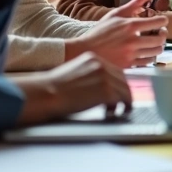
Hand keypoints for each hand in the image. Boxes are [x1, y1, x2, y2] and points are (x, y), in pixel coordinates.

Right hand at [12, 52, 131, 124]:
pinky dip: (121, 107)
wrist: (46, 93)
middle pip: (122, 79)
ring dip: (124, 101)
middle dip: (123, 91)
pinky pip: (122, 99)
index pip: (114, 70)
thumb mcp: (74, 72)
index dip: (118, 82)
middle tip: (123, 102)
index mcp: (92, 58)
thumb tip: (101, 87)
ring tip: (121, 110)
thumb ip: (89, 75)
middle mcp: (101, 65)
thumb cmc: (54, 87)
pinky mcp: (106, 91)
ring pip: (125, 89)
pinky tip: (113, 113)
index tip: (119, 92)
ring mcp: (105, 77)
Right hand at [67, 0, 168, 66]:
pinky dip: (150, 57)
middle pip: (160, 38)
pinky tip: (146, 52)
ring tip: (154, 42)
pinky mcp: (128, 65)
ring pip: (156, 52)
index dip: (163, 20)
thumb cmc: (101, 30)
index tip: (162, 21)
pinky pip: (148, 62)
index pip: (158, 22)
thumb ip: (137, 2)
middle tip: (160, 32)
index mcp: (130, 25)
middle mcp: (132, 40)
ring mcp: (130, 54)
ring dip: (159, 46)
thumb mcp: (117, 13)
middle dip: (163, 34)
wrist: (86, 50)